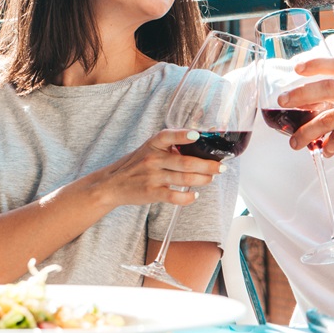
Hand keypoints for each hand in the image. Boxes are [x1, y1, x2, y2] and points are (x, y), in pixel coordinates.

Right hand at [93, 129, 225, 206]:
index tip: (196, 135)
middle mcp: (153, 159)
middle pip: (185, 162)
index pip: (168, 136)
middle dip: (208, 166)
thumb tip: (200, 144)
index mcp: (153, 144)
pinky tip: (194, 195)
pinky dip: (188, 197)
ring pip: (184, 179)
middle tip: (221, 167)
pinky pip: (175, 197)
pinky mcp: (152, 193)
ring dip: (203, 180)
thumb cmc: (136, 164)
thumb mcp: (149, 149)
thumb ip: (170, 146)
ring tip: (210, 179)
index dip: (182, 135)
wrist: (112, 184)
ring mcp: (152, 177)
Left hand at [277, 57, 333, 176]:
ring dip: (307, 132)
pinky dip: (328, 146)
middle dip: (300, 94)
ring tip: (295, 143)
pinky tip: (326, 151)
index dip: (316, 63)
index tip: (296, 67)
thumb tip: (300, 105)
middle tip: (282, 102)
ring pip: (329, 118)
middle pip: (328, 88)